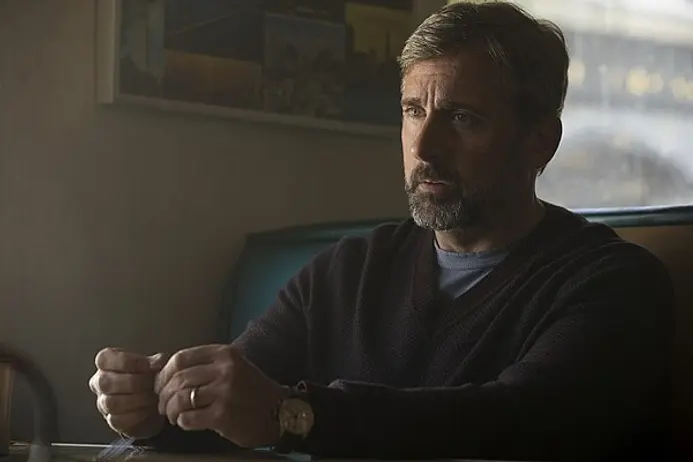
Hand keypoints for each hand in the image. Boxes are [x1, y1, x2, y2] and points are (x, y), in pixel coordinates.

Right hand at [89, 347, 167, 438]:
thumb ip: (155, 361)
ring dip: (136, 399)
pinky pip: (118, 420)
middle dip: (133, 382)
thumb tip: (157, 362)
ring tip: (153, 396)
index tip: (147, 365)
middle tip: (152, 383)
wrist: (156, 402)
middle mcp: (100, 382)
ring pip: (110, 402)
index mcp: (107, 363)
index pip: (104, 359)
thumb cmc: (150, 377)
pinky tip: (150, 409)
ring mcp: (103, 403)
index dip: (126, 362)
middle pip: (104, 382)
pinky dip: (137, 414)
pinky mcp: (112, 421)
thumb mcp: (153, 364)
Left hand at [155, 344, 285, 447]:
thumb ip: (207, 365)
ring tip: (173, 416)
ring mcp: (224, 392)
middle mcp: (224, 369)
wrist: (279, 412)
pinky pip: (189, 418)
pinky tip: (186, 423)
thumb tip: (169, 373)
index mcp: (224, 354)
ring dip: (170, 410)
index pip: (181, 358)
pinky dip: (182, 422)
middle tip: (163, 405)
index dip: (164, 373)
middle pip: (178, 379)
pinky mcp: (223, 415)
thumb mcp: (233, 367)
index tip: (160, 385)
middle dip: (164, 395)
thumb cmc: (252, 391)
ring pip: (180, 399)